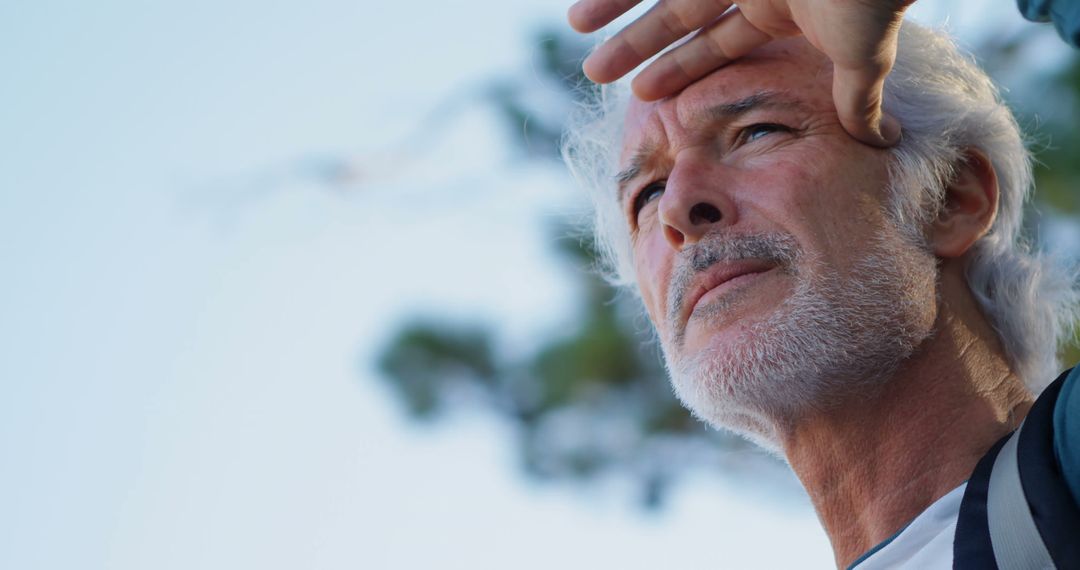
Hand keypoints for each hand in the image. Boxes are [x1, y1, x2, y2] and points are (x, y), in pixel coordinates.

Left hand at [567, 0, 914, 146]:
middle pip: (678, 15)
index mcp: (780, 8)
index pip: (717, 43)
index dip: (678, 68)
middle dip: (636, 44)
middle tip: (594, 71)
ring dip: (616, 4)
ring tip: (574, 26)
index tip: (641, 94)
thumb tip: (881, 143)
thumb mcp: (862, 56)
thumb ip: (858, 99)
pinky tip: (586, 0)